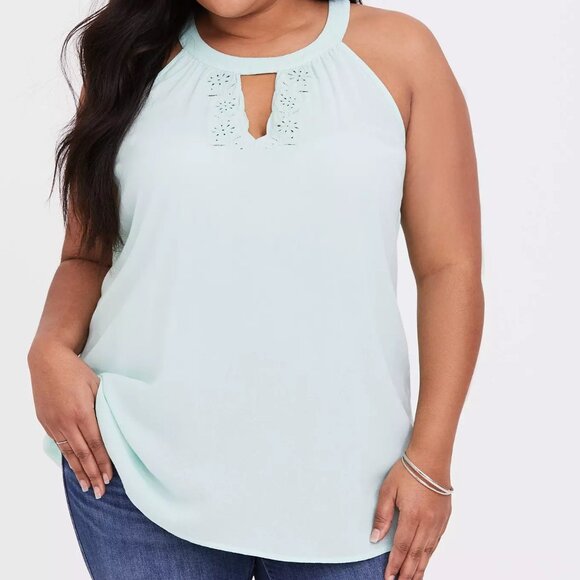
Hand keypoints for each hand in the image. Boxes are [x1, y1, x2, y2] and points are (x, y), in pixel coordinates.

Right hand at [28, 341, 112, 498]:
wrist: (47, 360)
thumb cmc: (76, 370)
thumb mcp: (96, 385)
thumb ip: (103, 407)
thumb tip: (113, 425)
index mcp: (82, 412)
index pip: (96, 444)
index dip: (104, 462)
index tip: (111, 477)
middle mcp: (66, 422)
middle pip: (83, 454)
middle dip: (93, 474)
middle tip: (101, 491)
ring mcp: (54, 424)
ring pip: (69, 453)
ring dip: (79, 472)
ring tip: (88, 487)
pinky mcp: (46, 422)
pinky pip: (59, 445)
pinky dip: (68, 458)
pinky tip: (74, 468)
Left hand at [371, 454, 451, 578]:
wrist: (431, 458)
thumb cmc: (408, 471)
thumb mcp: (388, 490)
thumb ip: (382, 515)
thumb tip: (375, 538)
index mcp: (412, 516)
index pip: (402, 547)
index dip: (395, 564)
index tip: (389, 577)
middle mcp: (427, 522)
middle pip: (416, 554)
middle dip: (407, 572)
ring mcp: (438, 521)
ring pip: (428, 551)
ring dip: (420, 568)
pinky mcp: (444, 518)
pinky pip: (436, 542)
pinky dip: (430, 555)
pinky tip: (425, 561)